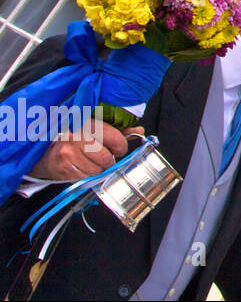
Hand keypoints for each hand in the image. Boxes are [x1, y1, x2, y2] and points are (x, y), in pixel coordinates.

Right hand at [30, 122, 144, 181]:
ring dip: (99, 169)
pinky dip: (88, 176)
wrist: (40, 151)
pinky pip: (87, 178)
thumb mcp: (92, 127)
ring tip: (90, 161)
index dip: (121, 146)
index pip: (116, 138)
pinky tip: (81, 167)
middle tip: (104, 157)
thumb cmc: (70, 137)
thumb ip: (116, 129)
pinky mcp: (63, 169)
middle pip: (108, 158)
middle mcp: (77, 137)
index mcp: (86, 122)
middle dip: (109, 160)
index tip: (118, 148)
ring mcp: (68, 154)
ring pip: (98, 170)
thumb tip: (139, 131)